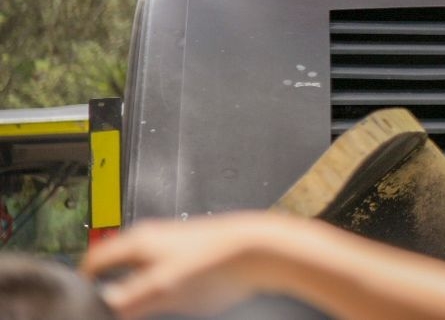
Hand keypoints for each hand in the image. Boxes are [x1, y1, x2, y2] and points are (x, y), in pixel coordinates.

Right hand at [81, 211, 303, 318]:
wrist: (259, 248)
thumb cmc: (214, 262)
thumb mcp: (163, 289)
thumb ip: (128, 299)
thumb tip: (103, 304)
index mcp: (138, 241)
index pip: (94, 261)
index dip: (83, 283)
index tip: (82, 303)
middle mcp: (152, 237)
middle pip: (116, 266)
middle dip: (111, 290)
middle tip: (114, 311)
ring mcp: (172, 243)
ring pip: (140, 270)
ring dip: (136, 290)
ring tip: (141, 308)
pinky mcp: (191, 252)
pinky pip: (162, 271)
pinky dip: (157, 287)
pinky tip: (169, 300)